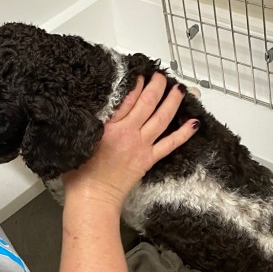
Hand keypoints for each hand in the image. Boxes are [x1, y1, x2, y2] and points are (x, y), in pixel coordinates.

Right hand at [61, 73, 197, 208]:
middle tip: (160, 76)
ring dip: (172, 101)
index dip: (136, 83)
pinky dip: (183, 133)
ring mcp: (141, 146)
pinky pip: (170, 144)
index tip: (139, 74)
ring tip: (179, 89)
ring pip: (162, 118)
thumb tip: (98, 107)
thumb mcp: (79, 138)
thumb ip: (91, 121)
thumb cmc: (80, 173)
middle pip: (147, 103)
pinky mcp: (148, 159)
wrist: (92, 197)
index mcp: (110, 126)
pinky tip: (193, 123)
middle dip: (157, 86)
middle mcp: (128, 133)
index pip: (127, 98)